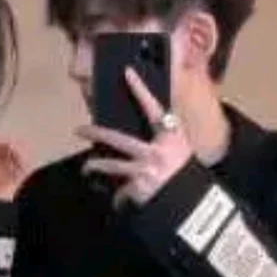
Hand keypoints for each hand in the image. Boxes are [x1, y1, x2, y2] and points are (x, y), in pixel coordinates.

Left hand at [77, 67, 192, 207]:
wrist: (196, 204)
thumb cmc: (190, 176)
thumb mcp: (184, 152)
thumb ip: (166, 142)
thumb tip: (148, 138)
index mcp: (171, 138)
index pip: (154, 108)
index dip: (141, 89)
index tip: (127, 73)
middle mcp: (156, 152)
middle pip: (118, 139)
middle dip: (96, 133)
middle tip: (80, 129)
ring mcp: (145, 171)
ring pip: (111, 166)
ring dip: (95, 166)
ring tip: (86, 168)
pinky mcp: (139, 189)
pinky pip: (122, 192)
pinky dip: (120, 198)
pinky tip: (119, 201)